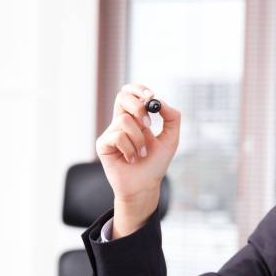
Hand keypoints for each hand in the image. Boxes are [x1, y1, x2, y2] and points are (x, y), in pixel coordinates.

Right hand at [95, 84, 180, 235]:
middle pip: (122, 97)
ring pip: (124, 120)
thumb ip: (172, 118)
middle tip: (149, 125)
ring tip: (142, 154)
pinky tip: (131, 159)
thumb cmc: (156, 164)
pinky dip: (130, 149)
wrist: (145, 186)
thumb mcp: (171, 139)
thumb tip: (160, 102)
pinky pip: (118, 136)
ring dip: (139, 139)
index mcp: (135, 119)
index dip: (138, 89)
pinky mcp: (103, 144)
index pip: (131, 94)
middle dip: (138, 107)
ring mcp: (111, 132)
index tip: (150, 96)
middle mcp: (121, 123)